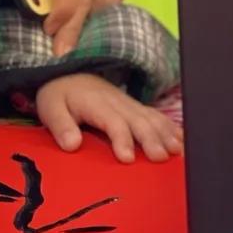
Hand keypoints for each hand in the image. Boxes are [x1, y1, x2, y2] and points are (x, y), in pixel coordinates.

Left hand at [37, 73, 182, 163]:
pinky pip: (155, 115)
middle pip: (137, 120)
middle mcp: (116, 102)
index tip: (127, 158)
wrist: (68, 73)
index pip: (112, 121)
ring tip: (177, 151)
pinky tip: (182, 142)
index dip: (121, 138)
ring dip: (164, 133)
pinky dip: (169, 127)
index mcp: (95, 103)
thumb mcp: (50, 108)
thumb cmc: (59, 96)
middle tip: (160, 158)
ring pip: (150, 117)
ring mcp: (128, 103)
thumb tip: (72, 144)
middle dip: (150, 139)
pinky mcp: (135, 107)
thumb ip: (60, 125)